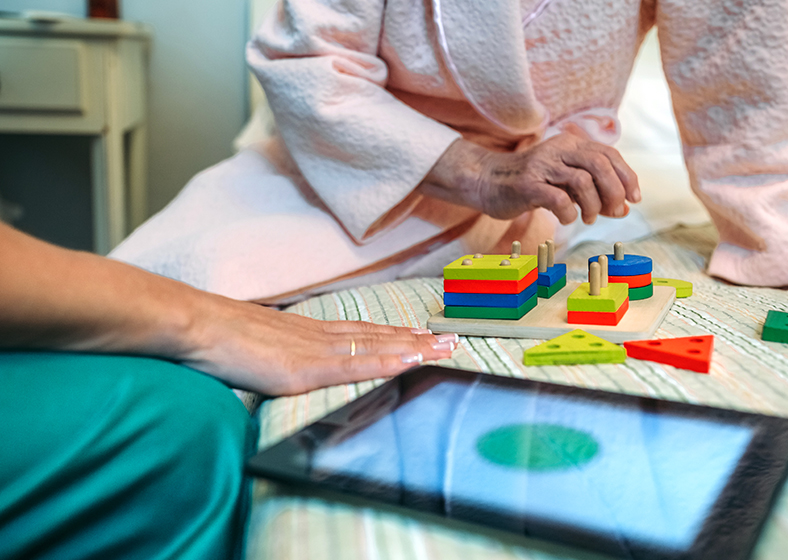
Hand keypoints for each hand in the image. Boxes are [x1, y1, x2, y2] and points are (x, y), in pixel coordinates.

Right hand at [180, 298, 455, 395]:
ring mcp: (315, 350)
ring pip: (376, 347)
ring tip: (446, 348)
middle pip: (379, 336)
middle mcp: (319, 336)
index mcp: (308, 332)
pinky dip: (386, 363)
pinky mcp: (305, 368)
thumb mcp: (258, 346)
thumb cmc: (217, 336)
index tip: (423, 335)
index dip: (395, 335)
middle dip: (418, 339)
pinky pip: (355, 366)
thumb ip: (280, 354)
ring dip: (415, 348)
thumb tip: (285, 361)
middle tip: (454, 338)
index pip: (362, 333)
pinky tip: (411, 362)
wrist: (194, 325)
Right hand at [422, 135, 639, 224]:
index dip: (627, 177)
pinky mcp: (527, 185)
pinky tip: (567, 218)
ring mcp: (542, 166)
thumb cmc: (531, 184)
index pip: (609, 154)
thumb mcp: (565, 183)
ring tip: (588, 218)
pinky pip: (558, 199)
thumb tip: (623, 208)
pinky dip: (569, 213)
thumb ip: (593, 192)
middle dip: (614, 191)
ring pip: (582, 181)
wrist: (487, 182)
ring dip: (593, 205)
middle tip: (614, 212)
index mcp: (571, 144)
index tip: (634, 199)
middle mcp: (558, 149)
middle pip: (599, 164)